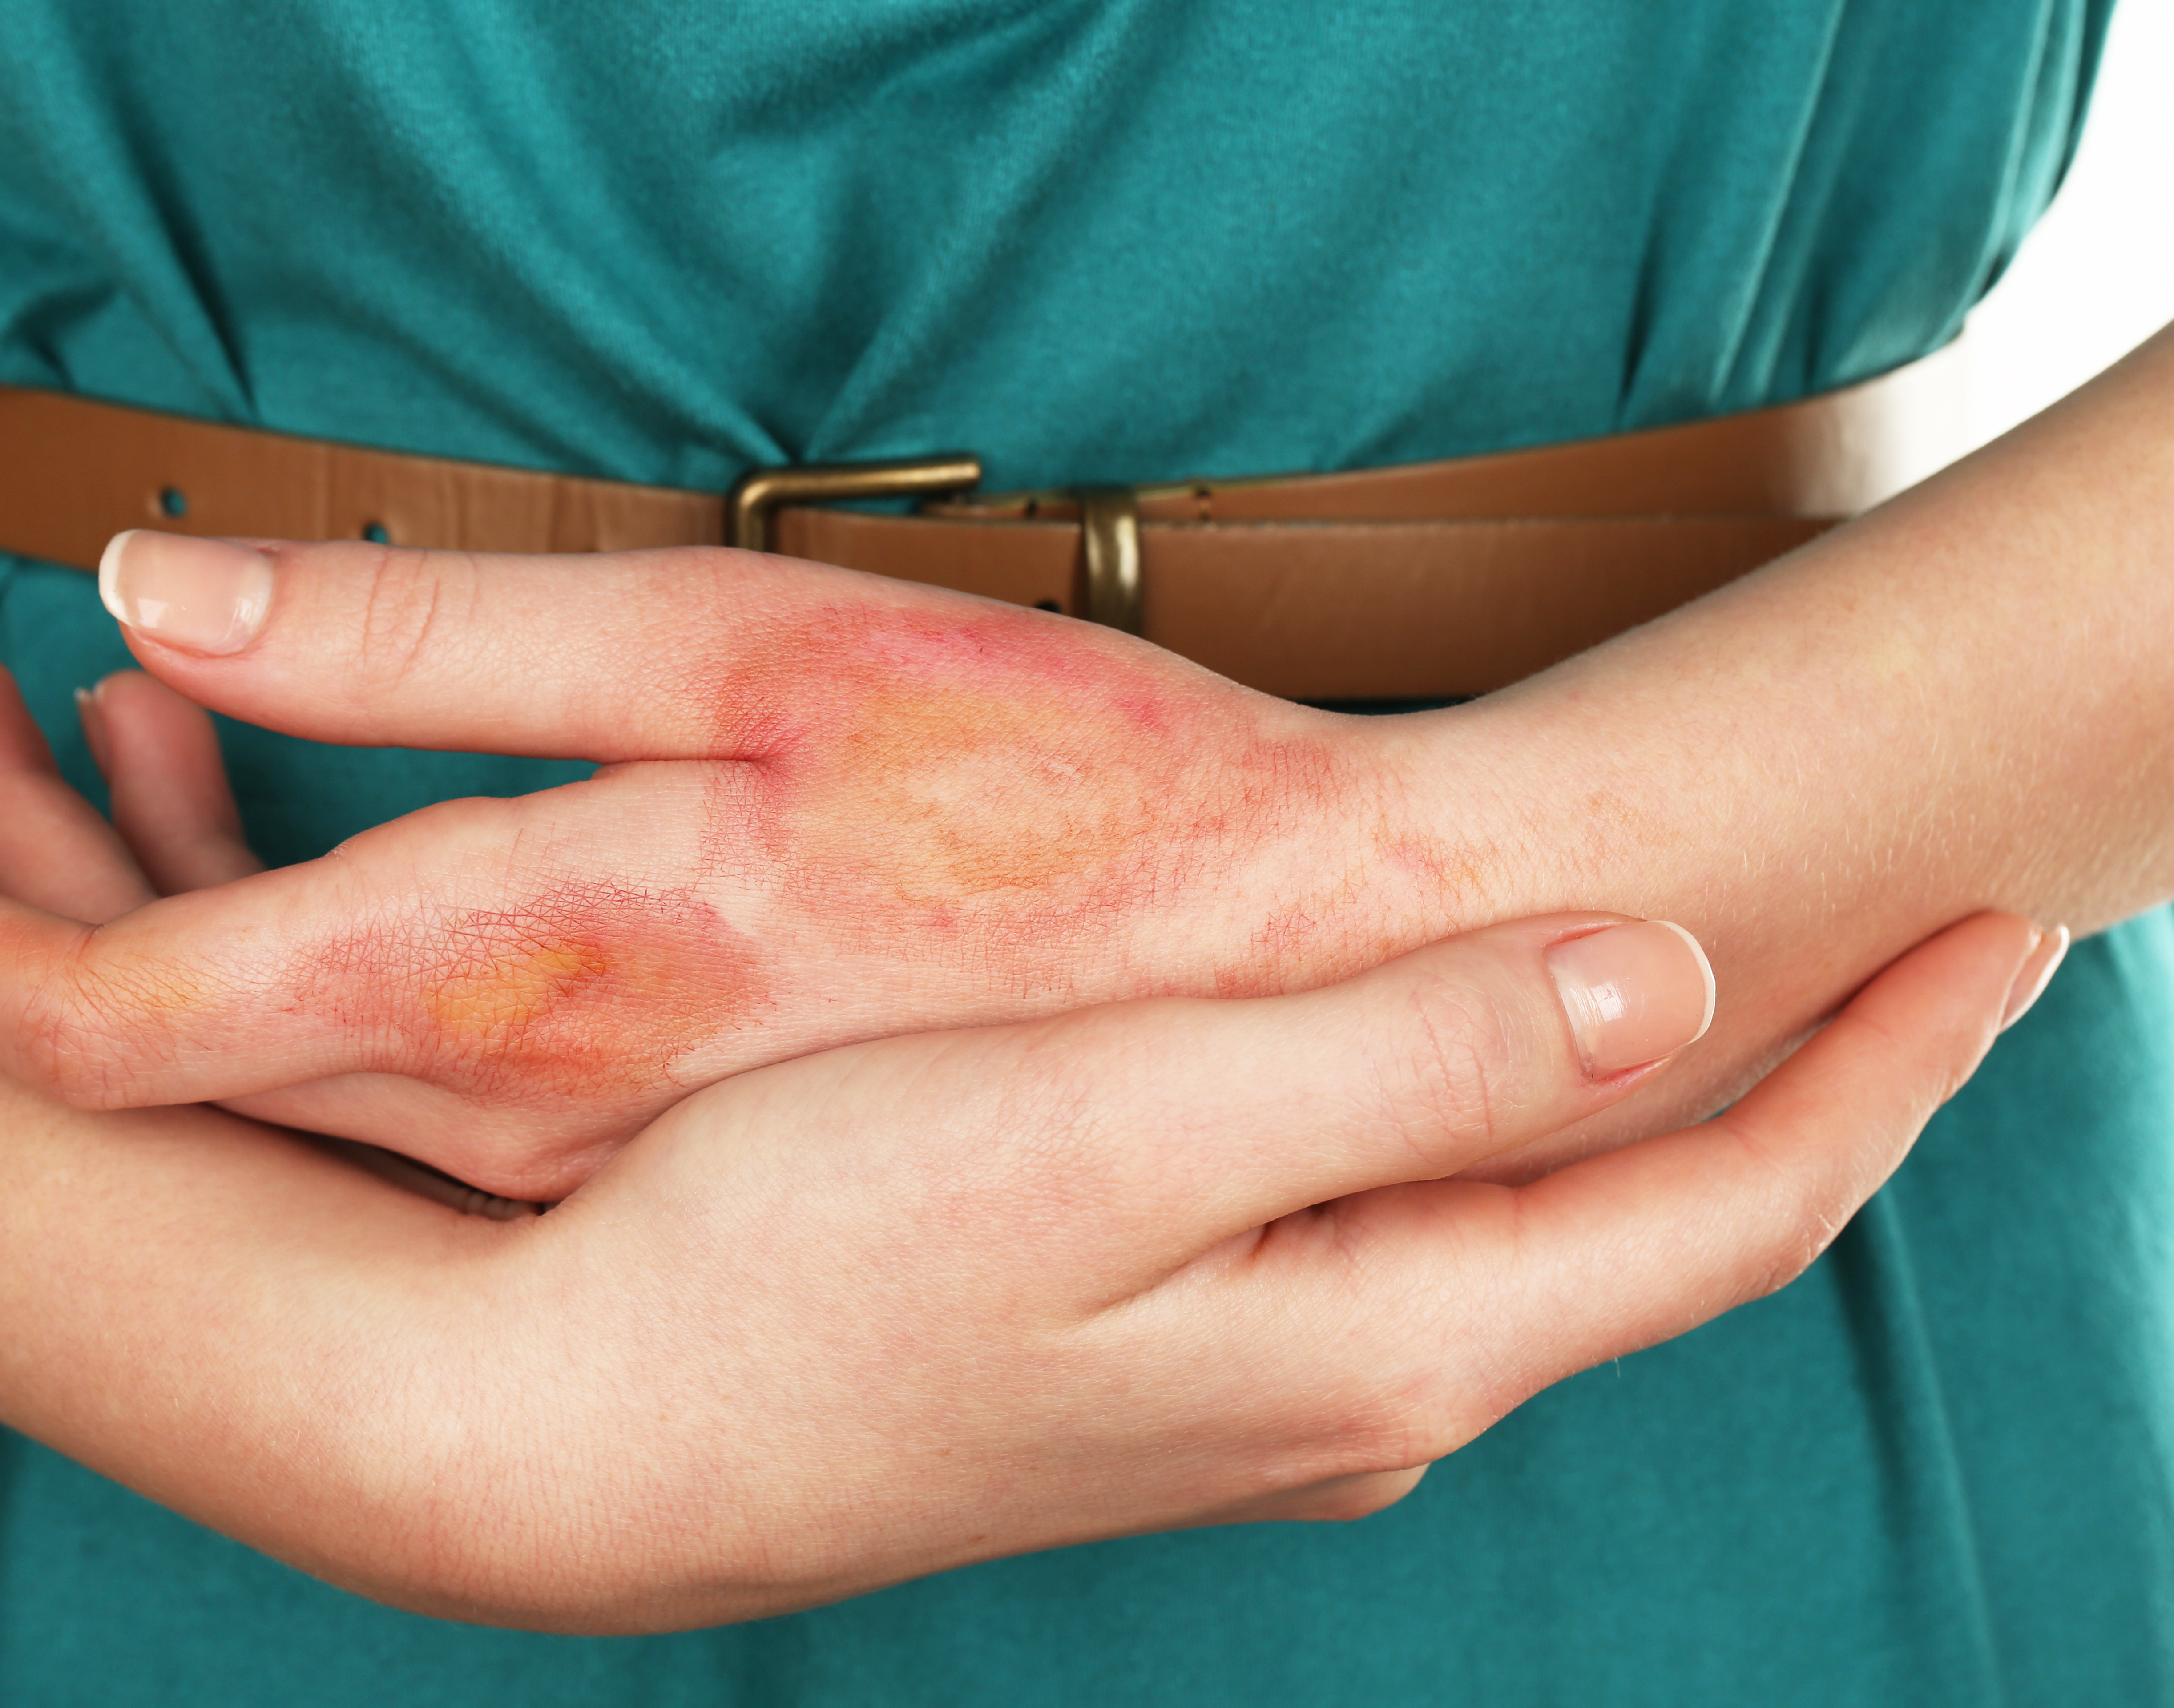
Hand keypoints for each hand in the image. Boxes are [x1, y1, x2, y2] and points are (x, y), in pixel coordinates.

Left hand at [0, 535, 1470, 1195]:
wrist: (1285, 988)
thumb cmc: (1047, 785)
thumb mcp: (742, 648)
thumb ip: (436, 642)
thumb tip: (156, 587)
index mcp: (519, 979)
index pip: (111, 1021)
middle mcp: (516, 1117)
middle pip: (156, 1056)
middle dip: (1, 884)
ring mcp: (584, 1165)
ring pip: (263, 1076)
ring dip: (131, 908)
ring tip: (57, 743)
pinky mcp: (655, 1157)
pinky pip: (388, 1086)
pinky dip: (273, 959)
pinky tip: (256, 828)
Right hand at [224, 910, 2044, 1629]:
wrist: (585, 1426)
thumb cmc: (816, 1253)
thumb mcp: (1127, 1129)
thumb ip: (1403, 1064)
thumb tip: (1666, 985)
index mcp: (1386, 1335)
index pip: (1727, 1201)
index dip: (1894, 1066)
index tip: (2014, 932)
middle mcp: (1356, 1388)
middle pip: (1646, 1224)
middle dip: (1804, 1084)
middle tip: (1910, 939)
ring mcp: (1256, 1390)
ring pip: (1518, 1229)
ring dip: (1640, 1108)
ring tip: (1721, 983)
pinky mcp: (1158, 1357)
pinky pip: (1394, 1234)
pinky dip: (1481, 1135)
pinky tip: (1454, 1068)